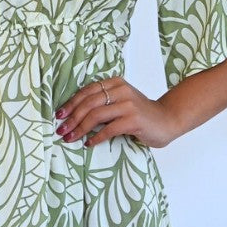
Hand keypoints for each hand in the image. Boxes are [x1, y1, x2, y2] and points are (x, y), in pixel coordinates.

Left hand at [54, 77, 179, 149]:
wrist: (168, 120)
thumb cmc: (141, 114)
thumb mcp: (121, 102)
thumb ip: (103, 102)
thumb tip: (73, 115)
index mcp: (116, 83)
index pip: (88, 91)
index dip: (71, 103)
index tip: (59, 115)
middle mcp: (122, 91)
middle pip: (89, 103)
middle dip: (72, 118)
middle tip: (61, 130)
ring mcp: (128, 105)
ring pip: (96, 115)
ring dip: (80, 128)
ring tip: (70, 138)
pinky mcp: (133, 120)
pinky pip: (109, 129)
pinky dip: (96, 137)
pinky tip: (88, 143)